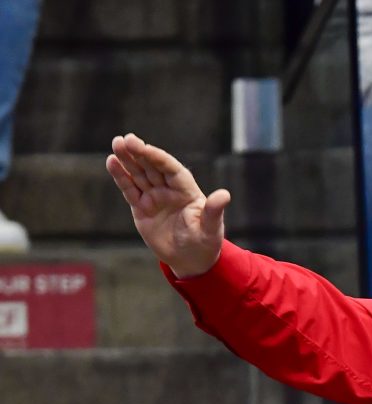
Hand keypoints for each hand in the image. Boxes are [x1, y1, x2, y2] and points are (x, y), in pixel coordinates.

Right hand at [106, 133, 228, 277]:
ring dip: (127, 160)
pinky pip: (130, 189)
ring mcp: (155, 198)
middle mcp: (170, 190)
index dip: (158, 157)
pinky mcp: (142, 208)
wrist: (191, 260)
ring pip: (139, 175)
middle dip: (139, 153)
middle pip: (153, 167)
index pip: (171, 169)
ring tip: (116, 144)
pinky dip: (121, 176)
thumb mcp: (211, 228)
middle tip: (125, 140)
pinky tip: (112, 162)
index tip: (143, 147)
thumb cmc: (205, 243)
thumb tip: (224, 195)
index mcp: (187, 190)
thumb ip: (214, 211)